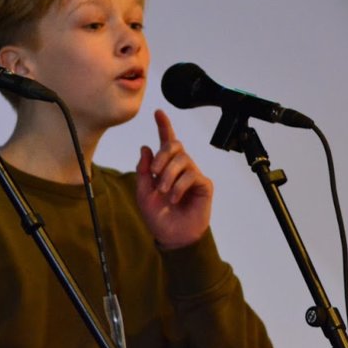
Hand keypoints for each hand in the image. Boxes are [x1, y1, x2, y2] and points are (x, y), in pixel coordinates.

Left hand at [136, 109, 212, 249]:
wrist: (173, 236)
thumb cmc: (158, 215)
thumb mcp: (143, 193)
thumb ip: (143, 170)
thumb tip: (145, 147)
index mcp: (165, 167)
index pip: (166, 141)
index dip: (163, 126)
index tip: (158, 112)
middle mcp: (180, 167)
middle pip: (174, 145)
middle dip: (162, 156)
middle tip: (154, 173)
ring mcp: (193, 174)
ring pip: (182, 160)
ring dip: (168, 175)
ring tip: (164, 192)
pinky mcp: (203, 185)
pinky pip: (192, 175)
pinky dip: (179, 186)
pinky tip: (174, 197)